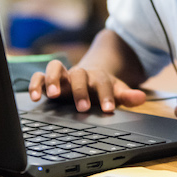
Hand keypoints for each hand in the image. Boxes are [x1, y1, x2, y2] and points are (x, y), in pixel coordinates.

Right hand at [28, 59, 146, 112]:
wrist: (90, 75)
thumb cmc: (102, 89)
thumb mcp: (117, 92)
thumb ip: (127, 96)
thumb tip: (141, 97)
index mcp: (98, 77)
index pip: (103, 83)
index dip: (106, 95)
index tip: (108, 109)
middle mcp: (79, 74)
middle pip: (79, 74)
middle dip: (81, 90)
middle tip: (83, 107)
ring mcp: (63, 75)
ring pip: (55, 67)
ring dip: (53, 79)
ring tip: (53, 94)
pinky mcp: (48, 80)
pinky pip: (38, 76)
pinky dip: (35, 84)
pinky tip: (34, 97)